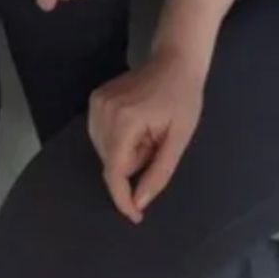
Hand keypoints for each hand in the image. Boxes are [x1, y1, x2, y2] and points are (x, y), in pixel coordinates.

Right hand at [88, 48, 205, 223]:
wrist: (176, 61)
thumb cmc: (184, 98)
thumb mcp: (179, 138)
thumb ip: (159, 172)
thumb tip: (139, 202)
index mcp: (126, 120)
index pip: (115, 171)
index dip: (122, 198)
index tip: (134, 216)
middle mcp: (104, 111)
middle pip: (111, 162)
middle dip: (134, 164)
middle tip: (156, 144)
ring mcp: (96, 103)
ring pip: (105, 151)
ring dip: (127, 152)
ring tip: (149, 132)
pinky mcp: (95, 99)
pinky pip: (102, 136)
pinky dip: (119, 140)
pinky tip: (138, 125)